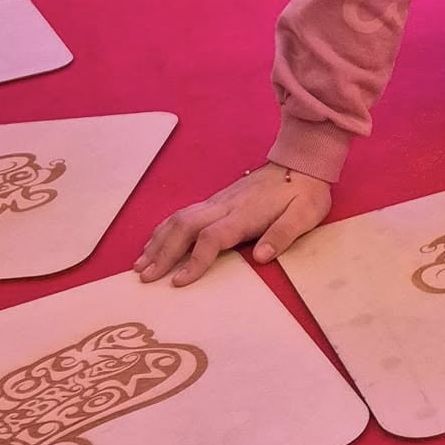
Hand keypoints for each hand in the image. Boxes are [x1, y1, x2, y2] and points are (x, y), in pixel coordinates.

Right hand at [136, 162, 331, 285]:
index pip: (212, 237)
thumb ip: (283, 234)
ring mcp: (218, 201)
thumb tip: (261, 257)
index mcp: (245, 213)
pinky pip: (182, 214)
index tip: (178, 282)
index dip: (194, 260)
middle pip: (185, 226)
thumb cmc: (305, 194)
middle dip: (162, 253)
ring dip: (157, 241)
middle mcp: (225, 206)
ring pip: (179, 218)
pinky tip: (154, 243)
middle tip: (144, 277)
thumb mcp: (305, 215)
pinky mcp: (216, 200)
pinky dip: (164, 230)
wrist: (301, 163)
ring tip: (139, 265)